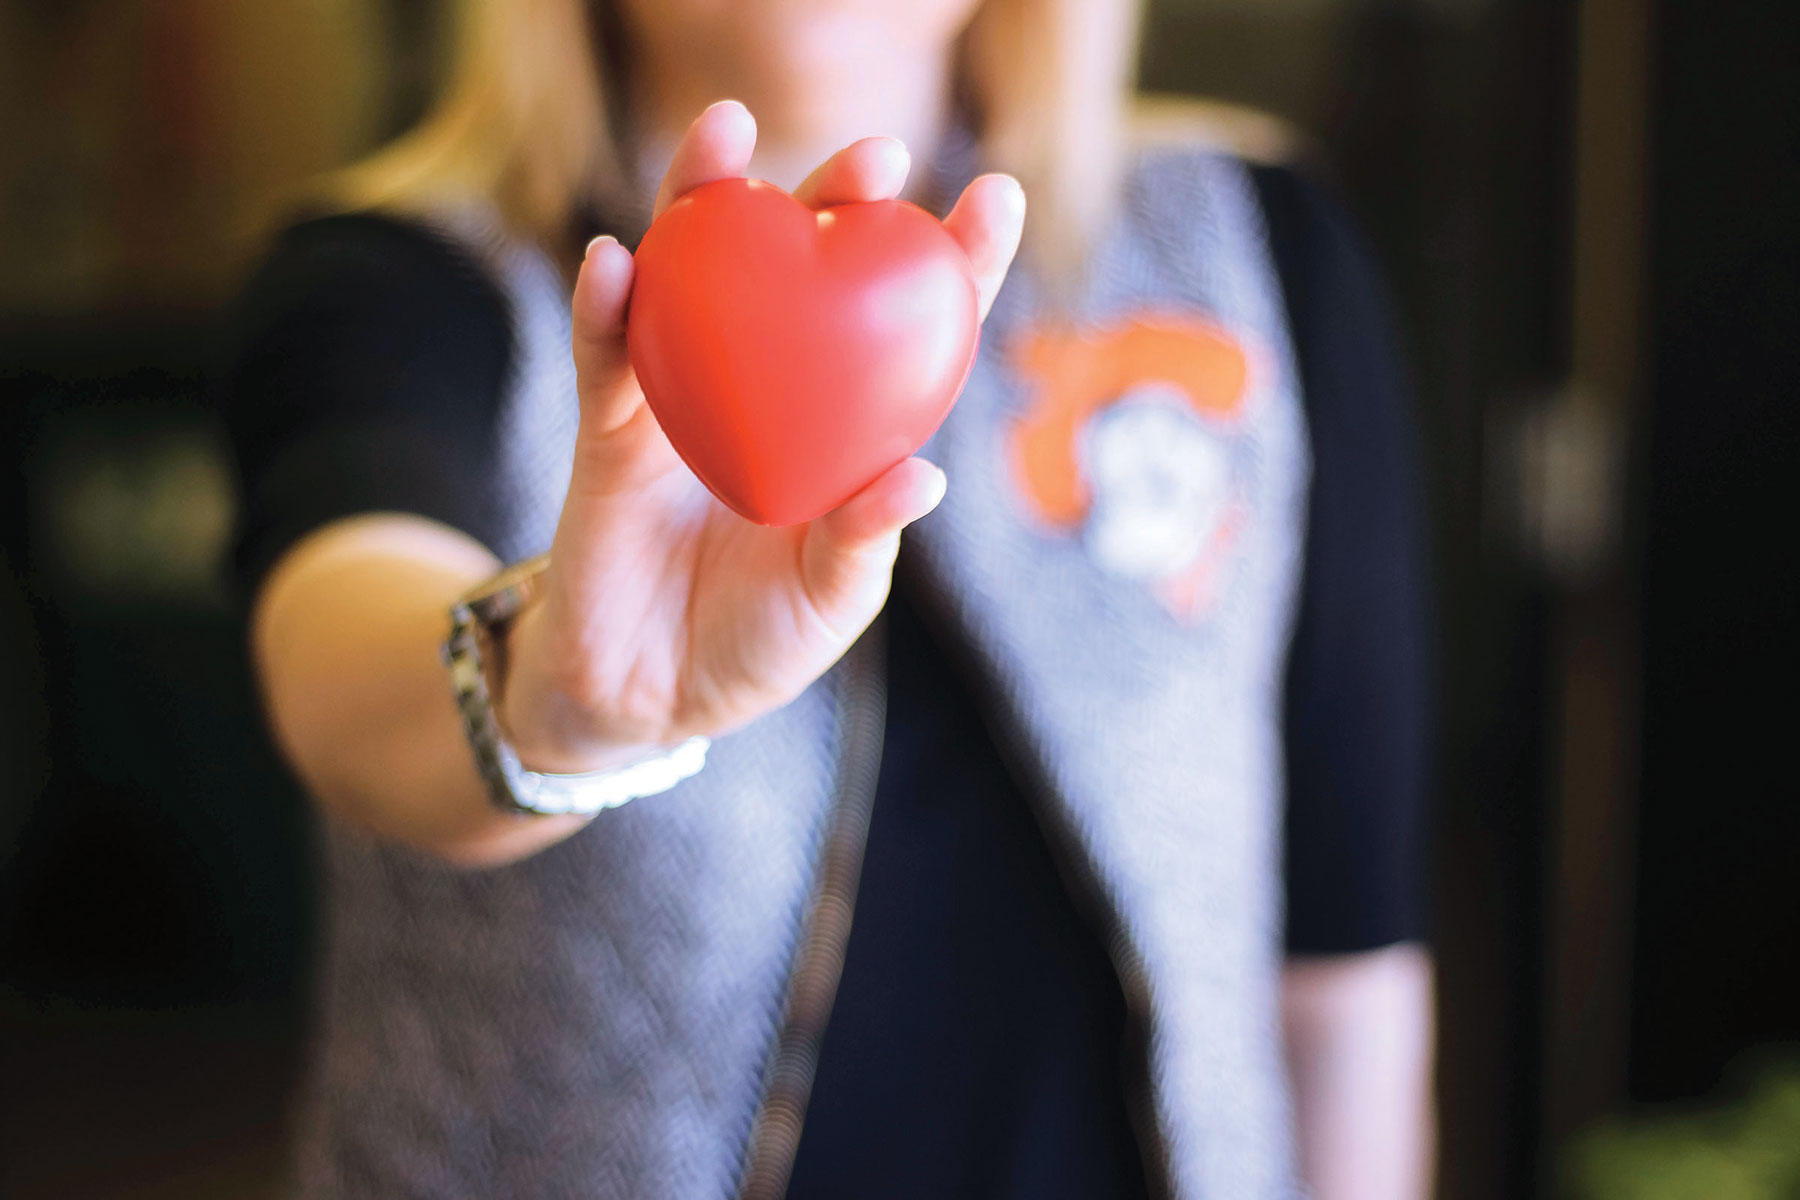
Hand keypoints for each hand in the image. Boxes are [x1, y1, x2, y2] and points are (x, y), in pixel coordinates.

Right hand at [500, 100, 1024, 771]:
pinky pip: (607, 355)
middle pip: (802, 269)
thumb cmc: (753, 645)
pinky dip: (606, 306)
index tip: (997, 195)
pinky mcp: (612, 428)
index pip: (903, 326)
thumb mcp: (828, 604)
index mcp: (840, 427)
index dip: (951, 261)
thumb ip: (863, 542)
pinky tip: (615, 258)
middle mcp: (769, 389)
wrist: (644, 694)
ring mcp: (687, 396)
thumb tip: (923, 474)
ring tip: (726, 133)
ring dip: (706, 199)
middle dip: (837, 200)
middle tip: (875, 156)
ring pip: (696, 277)